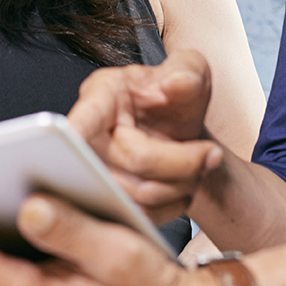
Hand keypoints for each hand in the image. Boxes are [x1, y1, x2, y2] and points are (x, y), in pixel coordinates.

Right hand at [68, 51, 221, 220]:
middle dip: (182, 162)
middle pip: (131, 160)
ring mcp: (99, 172)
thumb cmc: (175, 96)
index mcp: (102, 97)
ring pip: (136, 195)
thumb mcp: (189, 69)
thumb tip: (177, 83)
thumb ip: (187, 69)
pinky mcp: (112, 201)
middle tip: (211, 153)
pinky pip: (140, 216)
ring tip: (202, 166)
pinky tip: (187, 185)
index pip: (84, 118)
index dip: (75, 132)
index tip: (73, 140)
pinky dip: (173, 206)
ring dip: (181, 185)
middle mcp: (92, 135)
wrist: (178, 129)